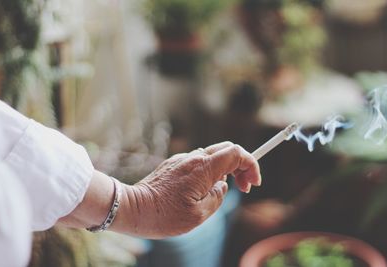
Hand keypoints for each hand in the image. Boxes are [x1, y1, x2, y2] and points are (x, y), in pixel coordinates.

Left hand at [122, 142, 260, 238]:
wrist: (133, 209)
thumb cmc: (164, 216)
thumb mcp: (200, 214)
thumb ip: (218, 196)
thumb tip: (222, 185)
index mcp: (203, 168)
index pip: (236, 153)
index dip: (251, 164)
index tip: (253, 183)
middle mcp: (193, 158)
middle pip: (226, 149)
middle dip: (241, 165)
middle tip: (243, 187)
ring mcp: (182, 160)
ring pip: (212, 155)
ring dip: (224, 170)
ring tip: (219, 192)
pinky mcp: (173, 164)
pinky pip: (197, 163)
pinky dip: (208, 172)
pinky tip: (201, 190)